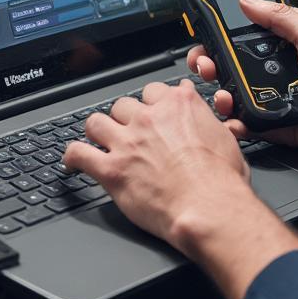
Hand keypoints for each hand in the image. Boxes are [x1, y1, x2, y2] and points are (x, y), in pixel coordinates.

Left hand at [63, 79, 252, 250]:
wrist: (209, 207)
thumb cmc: (222, 181)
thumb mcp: (225, 139)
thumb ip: (207, 120)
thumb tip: (203, 111)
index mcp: (178, 105)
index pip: (153, 90)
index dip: (150, 104)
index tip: (150, 113)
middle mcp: (149, 118)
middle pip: (123, 105)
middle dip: (125, 120)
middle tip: (130, 135)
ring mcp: (128, 142)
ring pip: (96, 122)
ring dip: (98, 132)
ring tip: (100, 142)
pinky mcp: (112, 169)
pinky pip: (78, 154)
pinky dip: (72, 157)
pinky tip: (72, 162)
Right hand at [189, 0, 297, 160]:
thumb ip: (280, 18)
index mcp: (290, 41)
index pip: (248, 32)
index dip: (224, 33)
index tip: (205, 32)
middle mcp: (283, 67)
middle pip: (235, 64)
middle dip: (214, 63)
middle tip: (205, 64)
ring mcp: (282, 95)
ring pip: (240, 94)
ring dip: (224, 95)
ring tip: (221, 96)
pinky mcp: (284, 125)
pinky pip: (255, 124)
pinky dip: (240, 124)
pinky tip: (232, 121)